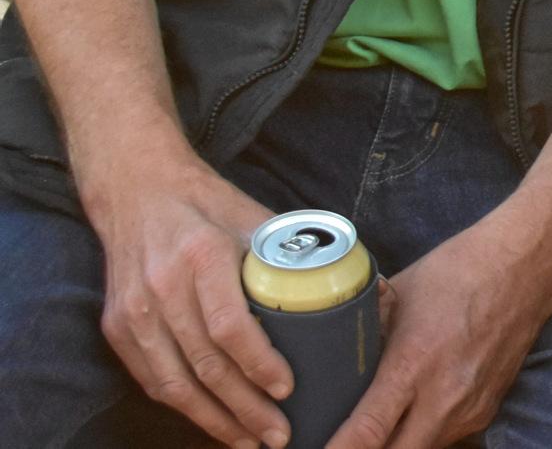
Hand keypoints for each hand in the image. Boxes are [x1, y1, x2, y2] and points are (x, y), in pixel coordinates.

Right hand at [88, 162, 288, 448]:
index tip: (287, 390)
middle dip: (244, 408)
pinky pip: (151, 379)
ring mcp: (134, 311)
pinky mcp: (116, 328)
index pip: (229, 326)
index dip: (258, 364)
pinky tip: (212, 421)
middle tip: (278, 435)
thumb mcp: (260, 219)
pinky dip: (184, 406)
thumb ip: (308, 253)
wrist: (138, 190)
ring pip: (174, 382)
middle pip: (205, 364)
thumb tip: (375, 288)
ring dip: (213, 420)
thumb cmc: (211, 206)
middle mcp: (163, 287)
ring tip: (249, 442)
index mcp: (203, 255)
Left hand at [318, 213, 551, 448]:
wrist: (527, 266)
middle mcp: (444, 397)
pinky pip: (444, 439)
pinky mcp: (487, 410)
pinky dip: (420, 434)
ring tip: (372, 427)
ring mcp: (469, 409)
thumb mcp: (398, 297)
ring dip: (394, 443)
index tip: (306, 447)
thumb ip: (364, 335)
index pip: (365, 434)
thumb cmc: (459, 271)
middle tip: (339, 440)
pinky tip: (409, 416)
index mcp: (414, 363)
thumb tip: (329, 357)